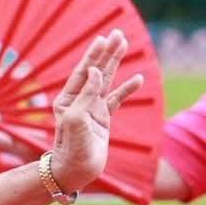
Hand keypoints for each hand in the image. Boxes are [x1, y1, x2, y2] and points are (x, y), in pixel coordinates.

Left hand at [48, 29, 145, 192]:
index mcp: (67, 100)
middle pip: (95, 71)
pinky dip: (126, 89)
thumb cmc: (72, 147)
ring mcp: (91, 109)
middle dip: (106, 53)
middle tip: (117, 34)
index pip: (82, 72)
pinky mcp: (102, 119)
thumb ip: (86, 94)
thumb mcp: (76, 119)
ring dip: (115, 63)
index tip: (103, 39)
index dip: (93, 56)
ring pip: (106, 81)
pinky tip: (138, 78)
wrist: (76, 170)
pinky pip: (116, 99)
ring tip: (124, 45)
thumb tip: (95, 71)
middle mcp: (78, 102)